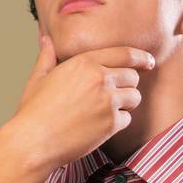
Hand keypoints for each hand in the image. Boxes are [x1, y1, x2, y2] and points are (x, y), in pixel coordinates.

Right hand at [9, 34, 156, 170]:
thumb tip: (46, 40)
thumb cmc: (34, 111)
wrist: (35, 141)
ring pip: (134, 97)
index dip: (140, 57)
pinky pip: (127, 119)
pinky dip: (118, 122)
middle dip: (128, 83)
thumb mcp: (38, 78)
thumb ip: (47, 57)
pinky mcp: (111, 124)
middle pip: (133, 76)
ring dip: (126, 103)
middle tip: (116, 92)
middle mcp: (100, 79)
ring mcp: (108, 101)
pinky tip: (100, 125)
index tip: (148, 61)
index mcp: (84, 63)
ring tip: (107, 109)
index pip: (125, 53)